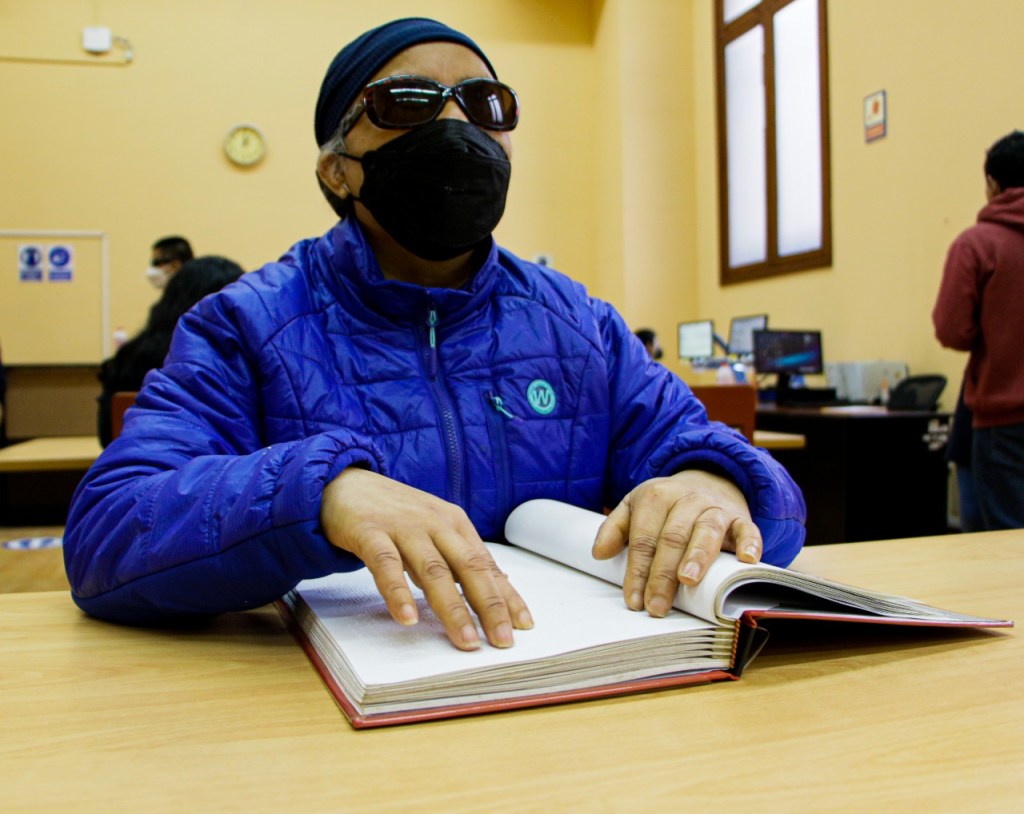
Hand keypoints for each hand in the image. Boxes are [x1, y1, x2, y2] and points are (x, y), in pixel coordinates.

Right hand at [319, 468, 532, 650]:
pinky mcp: (370, 532)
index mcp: (455, 524)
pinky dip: (397, 592)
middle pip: (469, 568)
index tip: (524, 626)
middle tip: (501, 641)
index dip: (507, 596)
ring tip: (465, 640)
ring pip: (433, 571)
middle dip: (489, 606)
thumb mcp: (435, 531)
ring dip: (451, 608)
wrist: (344, 484)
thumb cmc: (396, 514)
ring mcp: (403, 527)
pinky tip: (407, 618)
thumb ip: (462, 557)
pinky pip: (386, 564)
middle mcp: (435, 523)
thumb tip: (501, 585)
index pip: (487, 565)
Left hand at [591, 470, 761, 616]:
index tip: (633, 600)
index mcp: (656, 497)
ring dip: (697, 557)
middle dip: (662, 574)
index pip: (643, 538)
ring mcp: (715, 508)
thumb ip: (615, 528)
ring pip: (705, 531)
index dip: (637, 570)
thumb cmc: (667, 506)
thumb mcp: (635, 508)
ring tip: (688, 581)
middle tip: (656, 605)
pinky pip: (747, 529)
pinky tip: (746, 560)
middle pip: (672, 538)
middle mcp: (686, 500)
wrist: (708, 480)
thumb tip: (598, 553)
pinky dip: (749, 544)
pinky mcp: (740, 518)